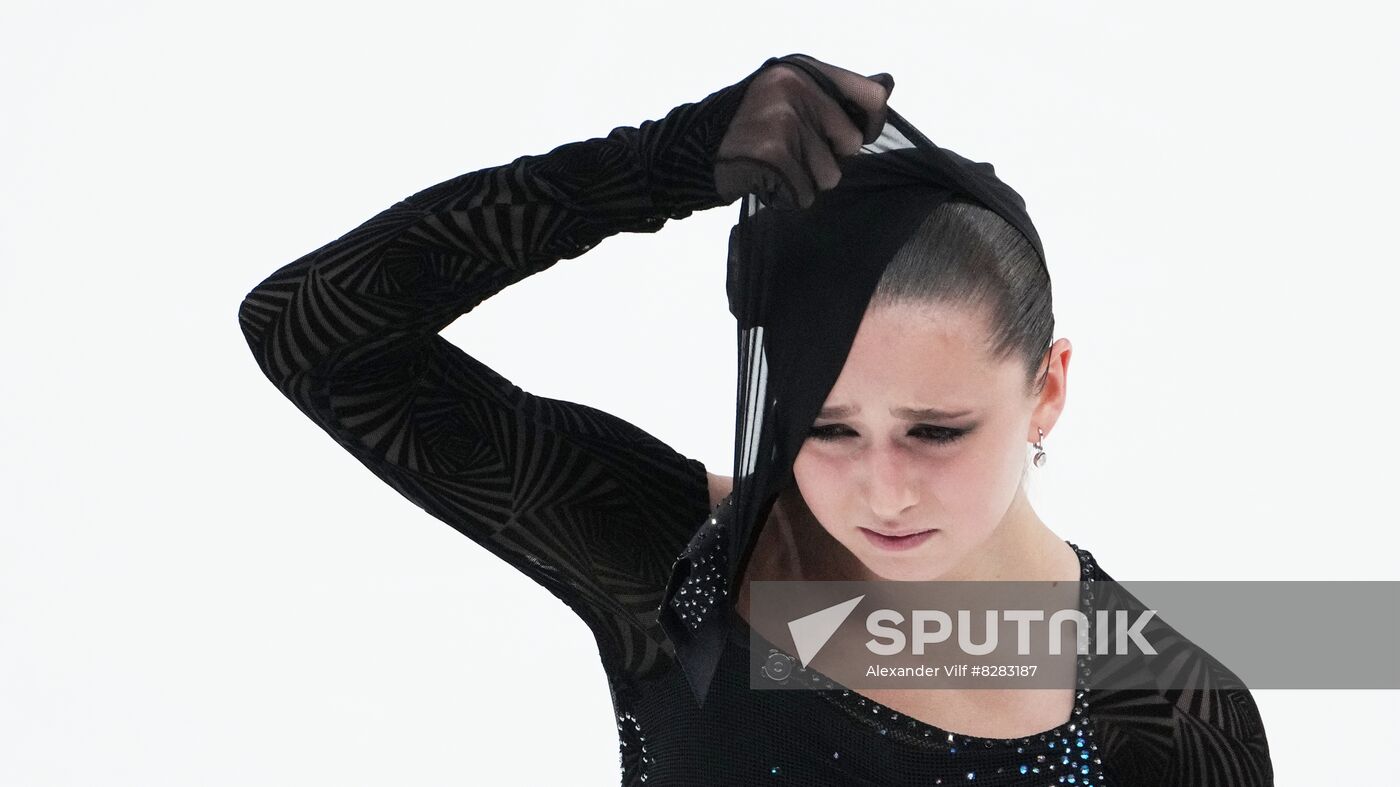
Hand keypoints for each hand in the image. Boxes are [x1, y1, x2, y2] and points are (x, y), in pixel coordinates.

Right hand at [715, 54, 894, 209]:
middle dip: (828, 159)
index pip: (871, 96)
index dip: (870, 124)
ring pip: (830, 174)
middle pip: (851, 144)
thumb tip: (887, 84)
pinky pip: (806, 192)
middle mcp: (796, 88)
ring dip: (808, 181)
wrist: (690, 152)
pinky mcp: (773, 153)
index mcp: (803, 70)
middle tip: (794, 153)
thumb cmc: (745, 127)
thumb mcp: (788, 94)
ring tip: (778, 167)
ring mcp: (783, 120)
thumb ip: (835, 94)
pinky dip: (790, 196)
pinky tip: (768, 180)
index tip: (849, 140)